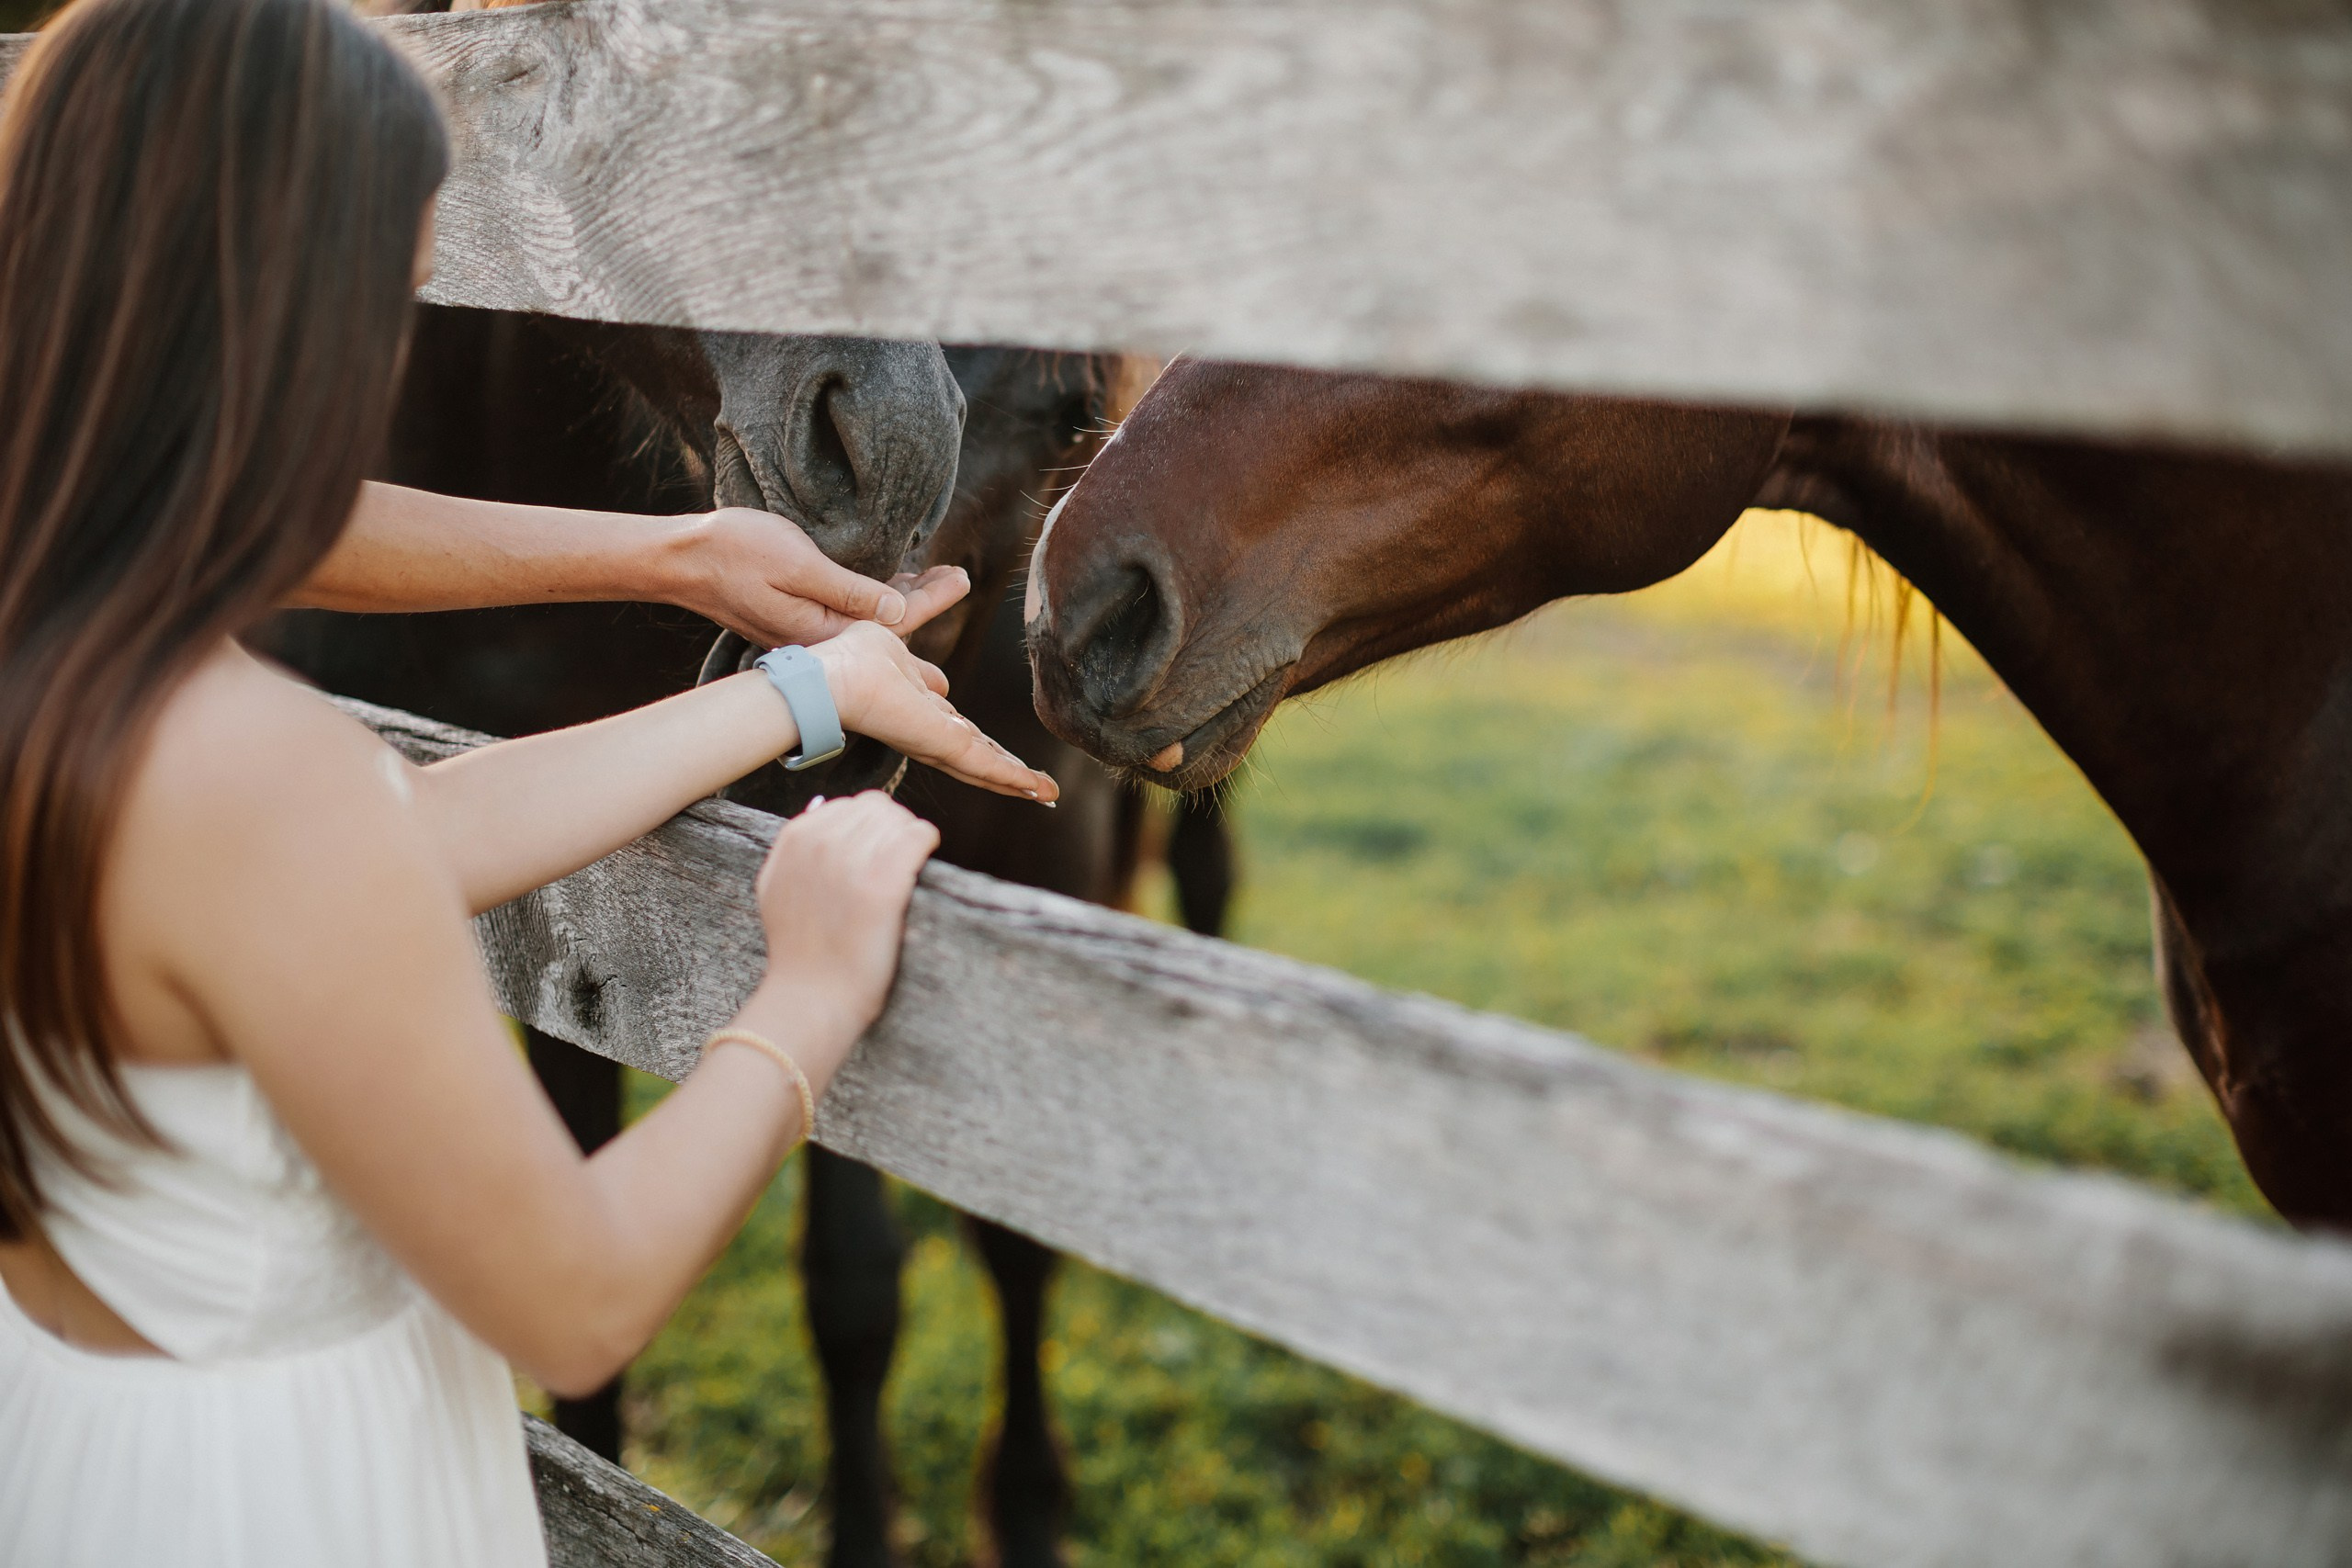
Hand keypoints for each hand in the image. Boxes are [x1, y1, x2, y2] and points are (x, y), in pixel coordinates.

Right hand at [670, 508, 971, 646]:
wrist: (679, 559)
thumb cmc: (735, 552)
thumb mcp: (799, 564)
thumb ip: (851, 593)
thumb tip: (899, 616)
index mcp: (824, 633)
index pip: (894, 623)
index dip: (932, 599)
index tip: (963, 578)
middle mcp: (817, 642)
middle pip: (884, 628)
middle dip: (924, 603)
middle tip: (958, 579)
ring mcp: (803, 632)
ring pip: (864, 620)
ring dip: (898, 599)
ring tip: (933, 582)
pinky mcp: (790, 619)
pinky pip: (842, 613)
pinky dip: (868, 597)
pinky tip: (882, 585)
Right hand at [748, 792, 941, 1073]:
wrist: (810, 998)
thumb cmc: (799, 952)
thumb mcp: (775, 888)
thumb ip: (792, 848)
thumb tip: (819, 806)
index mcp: (795, 839)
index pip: (851, 805)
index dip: (871, 828)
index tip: (877, 854)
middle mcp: (821, 841)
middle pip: (878, 809)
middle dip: (893, 830)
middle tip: (898, 864)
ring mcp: (850, 860)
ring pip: (900, 820)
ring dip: (910, 839)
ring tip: (907, 870)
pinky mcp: (882, 883)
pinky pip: (919, 836)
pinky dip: (927, 843)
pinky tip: (924, 862)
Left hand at [808, 623, 1061, 802]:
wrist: (834, 680)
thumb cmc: (852, 652)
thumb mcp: (901, 620)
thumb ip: (926, 603)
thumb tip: (953, 582)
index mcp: (919, 707)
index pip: (959, 729)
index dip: (984, 740)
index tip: (1002, 750)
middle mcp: (930, 730)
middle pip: (976, 754)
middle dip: (1007, 769)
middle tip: (1037, 784)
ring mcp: (939, 743)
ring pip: (986, 768)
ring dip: (1018, 781)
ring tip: (1045, 792)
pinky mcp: (946, 748)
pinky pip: (987, 767)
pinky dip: (1015, 780)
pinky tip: (1040, 787)